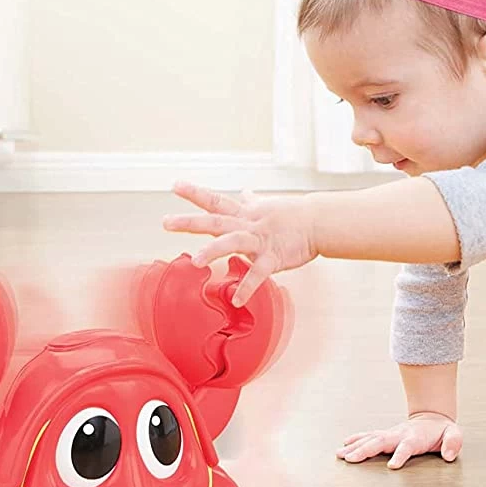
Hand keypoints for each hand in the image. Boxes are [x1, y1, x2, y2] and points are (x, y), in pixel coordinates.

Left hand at [162, 181, 317, 306]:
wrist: (319, 222)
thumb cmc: (292, 215)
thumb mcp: (267, 205)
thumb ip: (251, 201)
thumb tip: (245, 191)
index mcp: (244, 213)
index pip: (215, 201)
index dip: (195, 193)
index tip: (175, 186)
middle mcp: (248, 224)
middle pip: (215, 221)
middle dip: (190, 222)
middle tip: (166, 222)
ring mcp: (260, 240)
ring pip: (233, 242)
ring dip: (213, 251)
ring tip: (194, 262)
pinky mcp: (273, 257)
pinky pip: (258, 273)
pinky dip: (247, 287)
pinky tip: (236, 300)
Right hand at [336, 412, 462, 469]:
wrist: (432, 418)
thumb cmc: (443, 431)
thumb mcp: (454, 434)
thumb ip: (453, 443)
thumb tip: (448, 455)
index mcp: (415, 438)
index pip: (406, 447)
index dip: (400, 455)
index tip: (391, 466)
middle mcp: (399, 435)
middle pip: (380, 442)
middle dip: (364, 450)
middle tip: (350, 459)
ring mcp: (391, 434)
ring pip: (370, 439)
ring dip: (355, 446)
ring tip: (340, 454)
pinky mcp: (385, 435)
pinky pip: (368, 436)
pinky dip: (356, 440)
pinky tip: (344, 445)